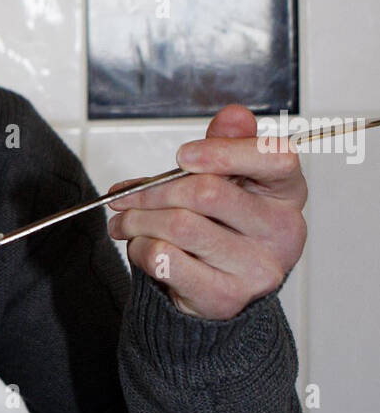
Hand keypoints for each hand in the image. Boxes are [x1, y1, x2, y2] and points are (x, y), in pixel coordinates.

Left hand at [105, 104, 307, 320]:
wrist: (216, 290)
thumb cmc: (221, 229)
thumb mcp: (228, 182)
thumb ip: (226, 146)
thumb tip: (232, 115)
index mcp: (287, 193)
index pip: (275, 157)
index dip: (224, 151)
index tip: (182, 156)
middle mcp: (282, 231)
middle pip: (207, 193)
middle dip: (153, 191)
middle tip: (125, 197)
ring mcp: (257, 268)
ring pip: (179, 227)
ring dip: (137, 220)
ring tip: (123, 221)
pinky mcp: (225, 297)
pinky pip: (165, 260)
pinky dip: (139, 248)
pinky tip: (140, 246)